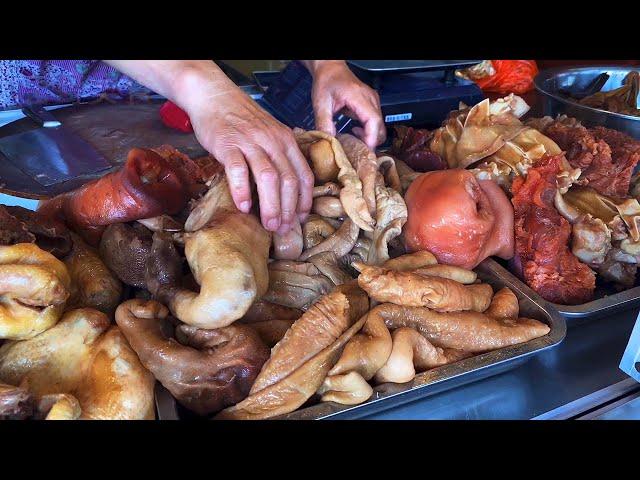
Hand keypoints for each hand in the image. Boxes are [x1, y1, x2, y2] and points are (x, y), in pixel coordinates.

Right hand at [182, 71, 313, 234]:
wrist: (214, 95)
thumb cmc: (241, 119)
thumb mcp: (270, 134)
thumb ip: (279, 157)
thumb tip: (285, 192)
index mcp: (286, 141)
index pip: (303, 175)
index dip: (304, 201)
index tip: (300, 219)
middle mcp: (273, 141)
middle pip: (288, 180)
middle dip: (288, 209)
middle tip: (283, 229)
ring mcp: (250, 142)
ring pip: (268, 178)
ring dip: (271, 206)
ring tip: (269, 225)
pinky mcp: (228, 144)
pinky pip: (238, 170)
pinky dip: (242, 191)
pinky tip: (243, 207)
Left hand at [305, 60, 385, 148]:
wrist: (330, 69)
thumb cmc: (326, 82)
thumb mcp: (320, 102)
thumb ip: (324, 122)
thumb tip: (328, 140)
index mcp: (359, 97)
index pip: (373, 120)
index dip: (371, 138)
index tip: (364, 151)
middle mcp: (371, 99)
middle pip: (380, 127)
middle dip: (370, 142)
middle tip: (355, 151)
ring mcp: (373, 102)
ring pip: (380, 127)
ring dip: (369, 137)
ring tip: (353, 140)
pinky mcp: (372, 105)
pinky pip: (376, 123)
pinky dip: (368, 131)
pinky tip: (355, 132)